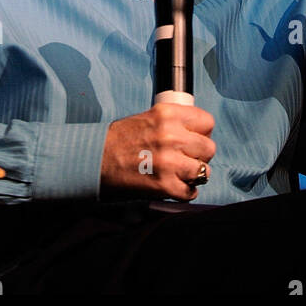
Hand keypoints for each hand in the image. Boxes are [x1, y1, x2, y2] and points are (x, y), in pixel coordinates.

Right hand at [100, 103, 215, 200]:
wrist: (96, 160)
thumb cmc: (120, 139)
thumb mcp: (149, 117)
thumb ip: (174, 122)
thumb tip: (197, 131)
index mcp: (167, 114)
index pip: (207, 122)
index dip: (202, 132)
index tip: (195, 137)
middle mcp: (170, 136)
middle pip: (209, 148)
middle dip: (199, 155)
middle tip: (186, 157)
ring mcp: (169, 162)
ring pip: (204, 171)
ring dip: (194, 174)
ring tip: (180, 173)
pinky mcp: (164, 185)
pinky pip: (191, 192)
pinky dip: (184, 192)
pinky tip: (173, 186)